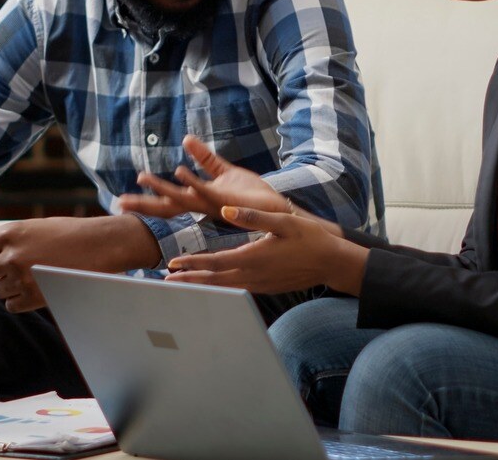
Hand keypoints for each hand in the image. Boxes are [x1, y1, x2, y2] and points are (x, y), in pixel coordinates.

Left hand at [0, 216, 158, 313]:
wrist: (100, 246)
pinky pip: (10, 305)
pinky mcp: (34, 298)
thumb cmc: (70, 233)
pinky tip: (31, 289)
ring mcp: (22, 279)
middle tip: (10, 268)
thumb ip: (9, 239)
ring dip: (6, 286)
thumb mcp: (34, 226)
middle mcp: (11, 256)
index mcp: (10, 233)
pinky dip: (17, 300)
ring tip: (26, 277)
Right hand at [116, 135, 292, 221]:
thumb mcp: (224, 171)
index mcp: (199, 199)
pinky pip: (206, 191)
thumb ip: (204, 158)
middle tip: (120, 202)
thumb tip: (186, 139)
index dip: (146, 200)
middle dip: (144, 203)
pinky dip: (192, 183)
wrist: (276, 207)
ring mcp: (213, 204)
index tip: (122, 201)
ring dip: (163, 189)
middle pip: (167, 205)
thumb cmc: (252, 194)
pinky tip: (179, 173)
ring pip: (182, 198)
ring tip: (143, 178)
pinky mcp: (227, 200)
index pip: (167, 201)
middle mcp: (202, 205)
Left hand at [166, 206, 366, 295]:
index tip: (173, 263)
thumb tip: (225, 208)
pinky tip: (211, 284)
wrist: (331, 262)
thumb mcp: (283, 220)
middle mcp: (254, 274)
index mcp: (255, 257)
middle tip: (166, 281)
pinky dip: (219, 287)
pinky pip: (236, 288)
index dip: (193, 263)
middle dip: (190, 279)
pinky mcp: (265, 286)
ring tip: (182, 284)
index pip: (216, 261)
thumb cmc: (310, 238)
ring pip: (224, 286)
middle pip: (214, 279)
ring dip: (202, 284)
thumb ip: (252, 216)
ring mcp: (259, 284)